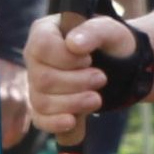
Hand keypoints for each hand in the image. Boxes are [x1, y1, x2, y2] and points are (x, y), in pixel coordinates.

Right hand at [23, 12, 132, 145]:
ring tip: (96, 98)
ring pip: (42, 101)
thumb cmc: (110, 43)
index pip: (42, 46)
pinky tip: (72, 121)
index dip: (67, 58)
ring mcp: (36, 84)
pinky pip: (40, 119)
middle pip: (43, 78)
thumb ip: (94, 31)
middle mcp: (35, 58)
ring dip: (73, 103)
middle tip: (101, 78)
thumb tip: (74, 44)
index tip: (89, 59)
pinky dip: (55, 123)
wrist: (119, 66)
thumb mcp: (111, 30)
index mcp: (44, 32)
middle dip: (77, 83)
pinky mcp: (43, 107)